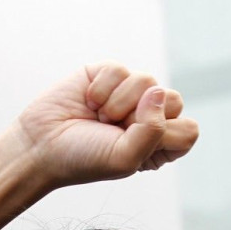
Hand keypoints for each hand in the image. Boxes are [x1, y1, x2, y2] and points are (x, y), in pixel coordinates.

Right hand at [12, 62, 198, 188]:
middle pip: (175, 101)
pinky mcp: (109, 75)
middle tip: (114, 131)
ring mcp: (130, 94)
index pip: (188, 132)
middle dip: (141, 118)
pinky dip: (102, 89)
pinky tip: (89, 102)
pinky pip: (121, 70)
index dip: (165, 136)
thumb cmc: (83, 160)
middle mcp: (148, 118)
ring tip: (98, 118)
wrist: (42, 146)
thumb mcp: (125, 159)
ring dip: (118, 104)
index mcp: (158, 145)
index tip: (135, 146)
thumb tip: (157, 90)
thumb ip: (153, 130)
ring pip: (149, 82)